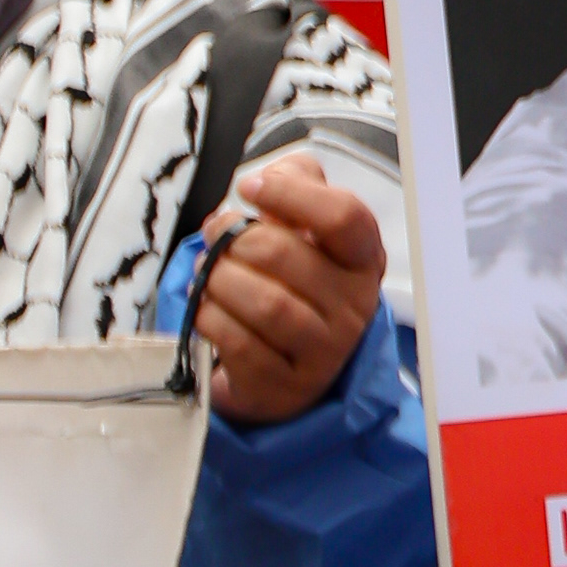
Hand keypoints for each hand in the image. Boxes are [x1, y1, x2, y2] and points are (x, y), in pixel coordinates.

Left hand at [190, 147, 383, 423]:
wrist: (285, 362)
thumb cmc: (291, 282)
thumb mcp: (304, 228)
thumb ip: (295, 183)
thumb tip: (267, 179)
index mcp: (362, 260)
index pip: (343, 217)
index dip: (290, 193)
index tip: (250, 188)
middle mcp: (354, 307)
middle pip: (286, 256)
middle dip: (233, 239)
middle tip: (214, 235)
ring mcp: (324, 353)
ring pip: (265, 304)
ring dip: (218, 279)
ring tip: (205, 271)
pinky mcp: (287, 387)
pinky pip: (240, 344)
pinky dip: (211, 317)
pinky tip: (204, 305)